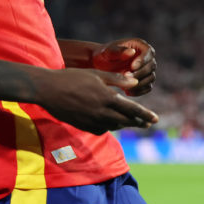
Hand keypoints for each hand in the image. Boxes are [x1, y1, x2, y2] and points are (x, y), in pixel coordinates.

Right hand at [35, 68, 158, 134]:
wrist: (48, 90)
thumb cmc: (71, 77)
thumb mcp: (95, 74)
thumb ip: (116, 79)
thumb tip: (134, 81)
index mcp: (106, 97)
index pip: (132, 109)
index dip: (145, 115)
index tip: (155, 119)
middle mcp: (101, 112)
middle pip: (126, 121)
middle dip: (138, 122)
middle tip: (147, 123)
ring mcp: (92, 121)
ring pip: (114, 126)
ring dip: (124, 124)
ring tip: (131, 122)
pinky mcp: (84, 126)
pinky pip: (101, 129)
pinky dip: (108, 125)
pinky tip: (109, 121)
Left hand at [91, 38, 156, 96]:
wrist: (101, 66)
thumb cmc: (104, 55)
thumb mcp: (108, 51)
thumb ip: (118, 51)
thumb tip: (132, 52)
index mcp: (139, 45)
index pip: (148, 52)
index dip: (143, 60)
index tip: (132, 67)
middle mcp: (146, 57)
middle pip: (151, 66)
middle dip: (140, 73)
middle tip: (126, 77)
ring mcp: (146, 69)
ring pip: (151, 78)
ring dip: (140, 83)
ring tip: (125, 86)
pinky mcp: (144, 80)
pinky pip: (147, 88)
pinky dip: (139, 91)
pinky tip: (127, 92)